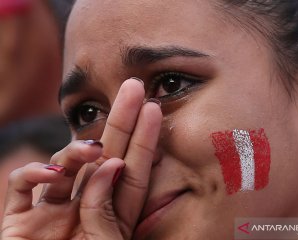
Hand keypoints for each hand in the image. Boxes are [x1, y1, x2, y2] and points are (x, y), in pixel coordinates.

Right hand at [1, 79, 162, 239]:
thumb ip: (107, 212)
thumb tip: (111, 165)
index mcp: (110, 218)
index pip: (134, 171)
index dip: (145, 139)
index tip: (155, 108)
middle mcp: (83, 208)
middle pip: (107, 156)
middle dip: (120, 121)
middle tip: (134, 86)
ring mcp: (50, 211)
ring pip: (66, 165)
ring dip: (78, 150)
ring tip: (93, 149)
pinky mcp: (18, 219)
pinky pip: (22, 185)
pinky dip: (33, 172)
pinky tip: (51, 172)